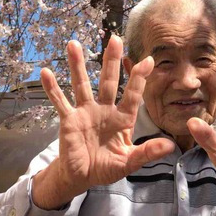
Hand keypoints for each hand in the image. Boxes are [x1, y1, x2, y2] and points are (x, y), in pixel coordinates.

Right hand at [33, 36, 174, 208]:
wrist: (82, 176)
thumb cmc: (107, 167)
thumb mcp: (129, 162)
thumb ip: (147, 152)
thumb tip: (170, 146)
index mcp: (123, 118)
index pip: (133, 94)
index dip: (139, 78)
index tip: (148, 60)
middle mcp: (105, 109)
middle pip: (109, 81)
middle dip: (111, 61)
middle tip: (115, 39)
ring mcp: (86, 112)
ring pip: (82, 85)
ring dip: (77, 65)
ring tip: (74, 44)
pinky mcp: (69, 120)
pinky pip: (59, 102)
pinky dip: (52, 88)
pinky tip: (45, 73)